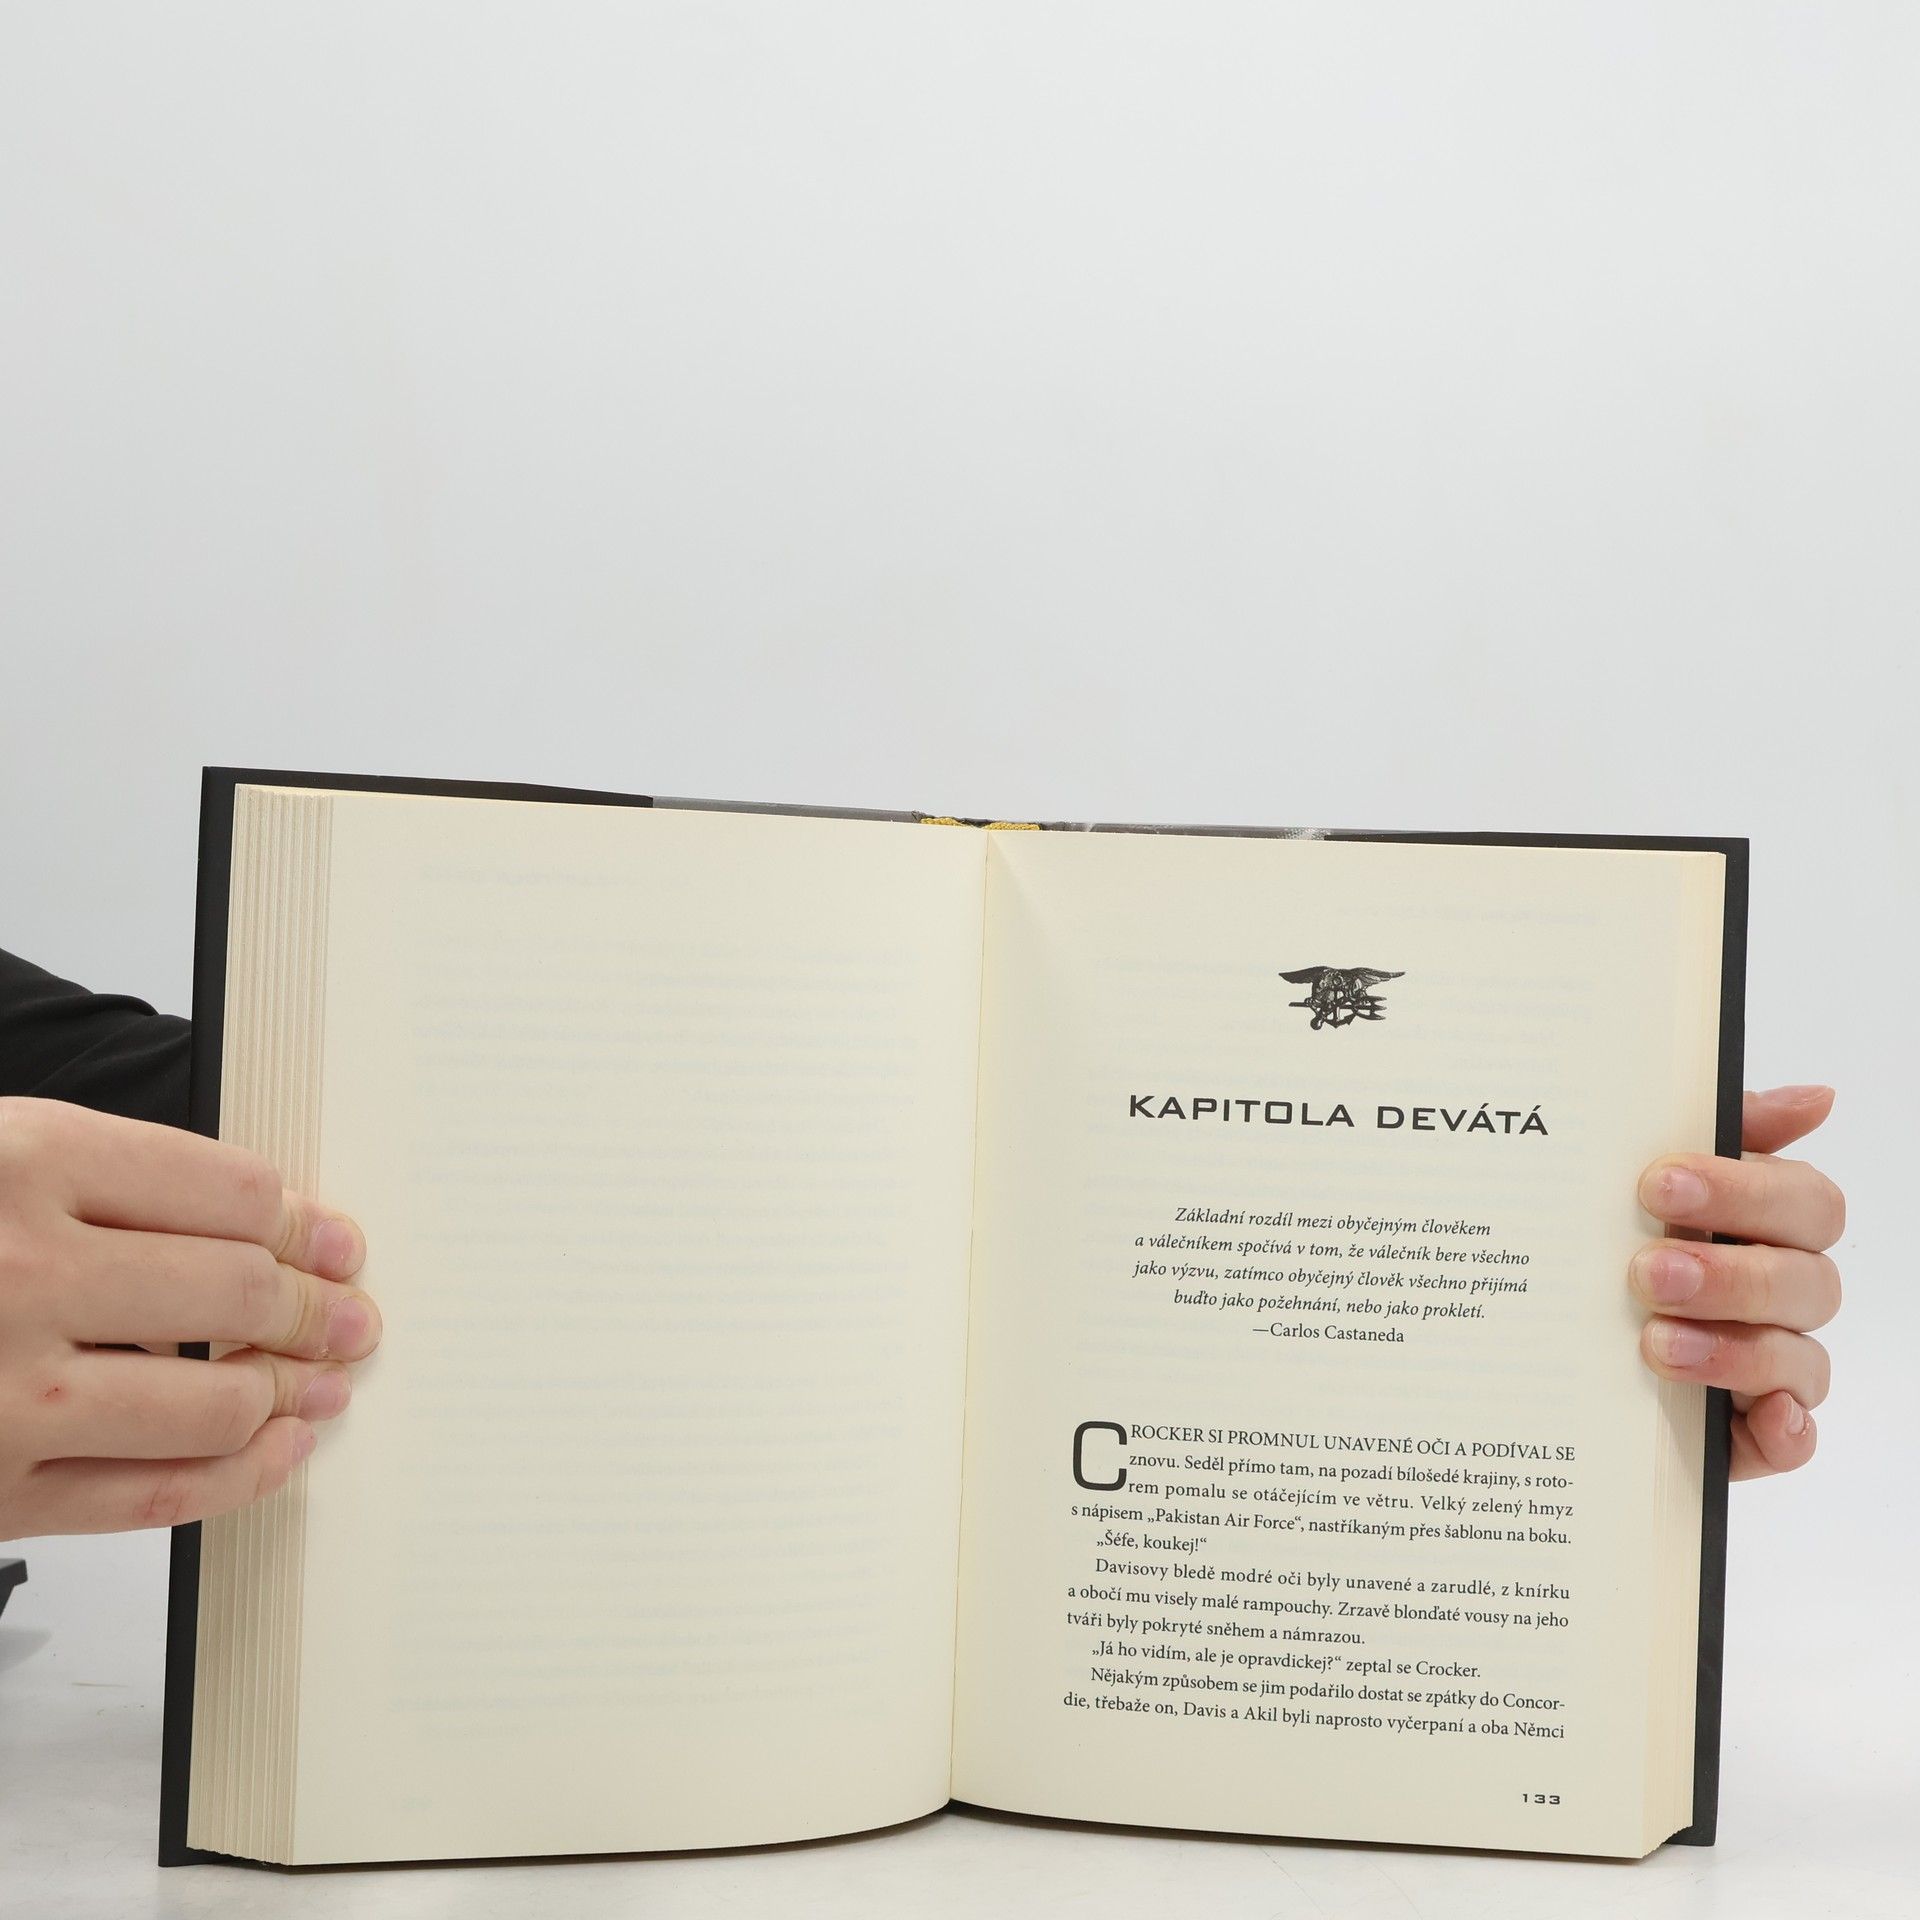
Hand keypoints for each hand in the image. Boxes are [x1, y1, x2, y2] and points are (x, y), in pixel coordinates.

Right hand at [0, 1097, 379, 1537]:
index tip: (336, 1242)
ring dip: (290, 1392)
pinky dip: (237, 1477)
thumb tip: (264, 1221)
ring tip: (325, 1381)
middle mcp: (20, 1272)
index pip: (227, 1193)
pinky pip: (151, 1497)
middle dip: (317, 1309)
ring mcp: (4, 1392)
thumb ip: (103, 1178)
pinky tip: (278, 1450)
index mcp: (21, 1162)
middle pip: (237, 1292)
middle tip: (353, 1318)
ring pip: (213, 1400)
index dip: (303, 1221)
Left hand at [1631, 1085, 1842, 1479]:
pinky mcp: (1749, 1434)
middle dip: (1728, 1274)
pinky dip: (1786, 1433)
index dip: (1743, 1191)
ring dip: (1734, 1352)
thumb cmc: (1615, 1235)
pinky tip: (1763, 1419)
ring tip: (1655, 1342)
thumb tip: (1816, 1097)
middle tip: (1647, 1269)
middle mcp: (1781, 1295)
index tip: (1657, 1183)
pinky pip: (1794, 1442)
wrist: (1547, 1331)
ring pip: (1799, 1361)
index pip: (1804, 1202)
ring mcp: (1772, 1366)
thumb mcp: (1645, 1178)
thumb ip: (1720, 1130)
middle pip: (1805, 1281)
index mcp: (1767, 1227)